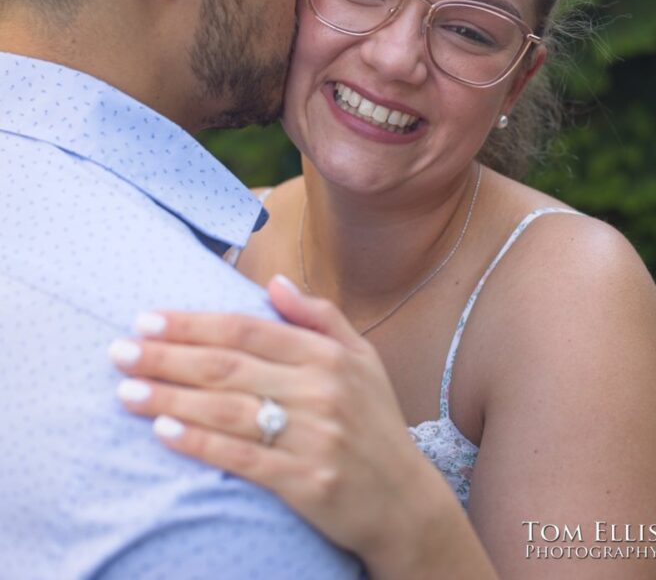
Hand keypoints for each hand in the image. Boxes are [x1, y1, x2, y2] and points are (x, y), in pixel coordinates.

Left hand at [108, 276, 455, 573]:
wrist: (405, 502)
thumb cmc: (375, 422)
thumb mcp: (361, 358)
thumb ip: (319, 316)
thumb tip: (274, 281)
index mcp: (327, 355)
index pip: (248, 329)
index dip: (194, 323)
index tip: (148, 319)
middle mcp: (320, 390)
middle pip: (228, 366)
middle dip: (168, 357)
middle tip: (120, 352)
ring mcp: (313, 436)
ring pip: (227, 410)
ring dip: (170, 399)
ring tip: (127, 392)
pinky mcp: (305, 481)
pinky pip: (241, 458)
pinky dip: (199, 443)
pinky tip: (164, 433)